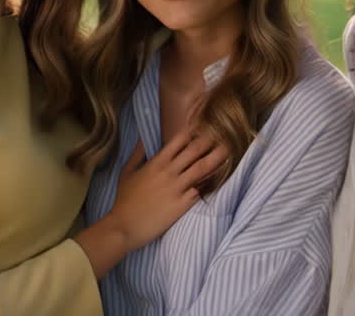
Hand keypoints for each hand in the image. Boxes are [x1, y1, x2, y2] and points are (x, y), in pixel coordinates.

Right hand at [108, 132, 225, 249]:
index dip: (193, 132)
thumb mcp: (127, 172)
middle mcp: (169, 172)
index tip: (203, 128)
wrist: (125, 226)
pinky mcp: (183, 205)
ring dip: (217, 157)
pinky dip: (211, 182)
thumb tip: (143, 139)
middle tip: (224, 134)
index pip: (179, 140)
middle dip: (210, 140)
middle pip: (195, 150)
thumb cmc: (125, 200)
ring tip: (229, 150)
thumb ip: (137, 154)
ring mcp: (177, 188)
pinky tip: (222, 177)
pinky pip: (202, 190)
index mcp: (156, 162)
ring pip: (203, 168)